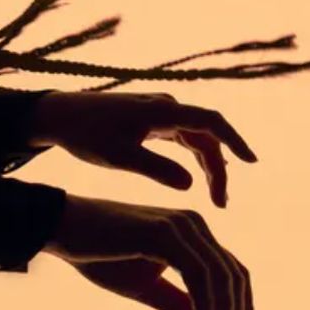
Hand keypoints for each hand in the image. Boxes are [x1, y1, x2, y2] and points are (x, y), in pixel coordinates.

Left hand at [27, 91, 257, 206]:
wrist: (57, 115)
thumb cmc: (85, 135)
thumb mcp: (119, 157)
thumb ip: (156, 169)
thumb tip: (191, 185)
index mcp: (161, 110)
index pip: (211, 122)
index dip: (235, 141)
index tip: (252, 162)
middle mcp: (164, 106)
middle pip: (206, 135)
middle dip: (219, 168)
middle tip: (222, 203)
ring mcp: (157, 112)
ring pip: (195, 138)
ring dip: (207, 165)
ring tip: (216, 199)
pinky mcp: (149, 119)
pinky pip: (181, 138)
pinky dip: (192, 158)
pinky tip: (198, 179)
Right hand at [43, 193, 253, 309]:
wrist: (59, 228)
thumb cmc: (97, 255)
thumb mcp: (143, 287)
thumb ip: (177, 304)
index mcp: (192, 233)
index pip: (230, 271)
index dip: (242, 306)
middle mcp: (193, 224)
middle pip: (233, 274)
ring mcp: (181, 226)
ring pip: (220, 276)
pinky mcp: (164, 232)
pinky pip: (198, 273)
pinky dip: (206, 302)